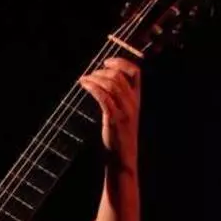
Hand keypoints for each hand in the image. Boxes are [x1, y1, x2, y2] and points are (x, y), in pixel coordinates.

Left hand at [78, 57, 140, 171]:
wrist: (123, 158)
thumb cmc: (119, 136)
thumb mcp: (123, 114)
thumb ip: (118, 99)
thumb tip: (104, 83)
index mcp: (136, 99)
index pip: (136, 72)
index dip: (121, 62)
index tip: (106, 61)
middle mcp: (133, 103)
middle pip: (119, 77)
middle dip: (101, 72)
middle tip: (89, 76)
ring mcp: (124, 111)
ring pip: (112, 85)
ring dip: (95, 79)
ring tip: (83, 80)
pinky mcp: (114, 119)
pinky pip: (104, 98)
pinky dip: (93, 88)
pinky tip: (84, 86)